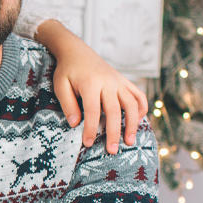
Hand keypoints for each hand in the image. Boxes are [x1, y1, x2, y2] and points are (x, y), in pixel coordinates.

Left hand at [40, 21, 147, 152]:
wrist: (77, 51)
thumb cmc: (67, 71)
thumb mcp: (60, 85)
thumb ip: (67, 104)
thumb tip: (75, 124)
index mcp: (90, 83)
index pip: (92, 110)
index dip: (90, 128)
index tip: (87, 143)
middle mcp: (108, 82)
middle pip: (115, 110)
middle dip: (114, 132)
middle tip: (113, 151)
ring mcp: (119, 81)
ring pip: (131, 104)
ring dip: (133, 123)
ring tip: (130, 141)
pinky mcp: (125, 81)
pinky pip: (138, 95)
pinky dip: (142, 108)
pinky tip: (139, 121)